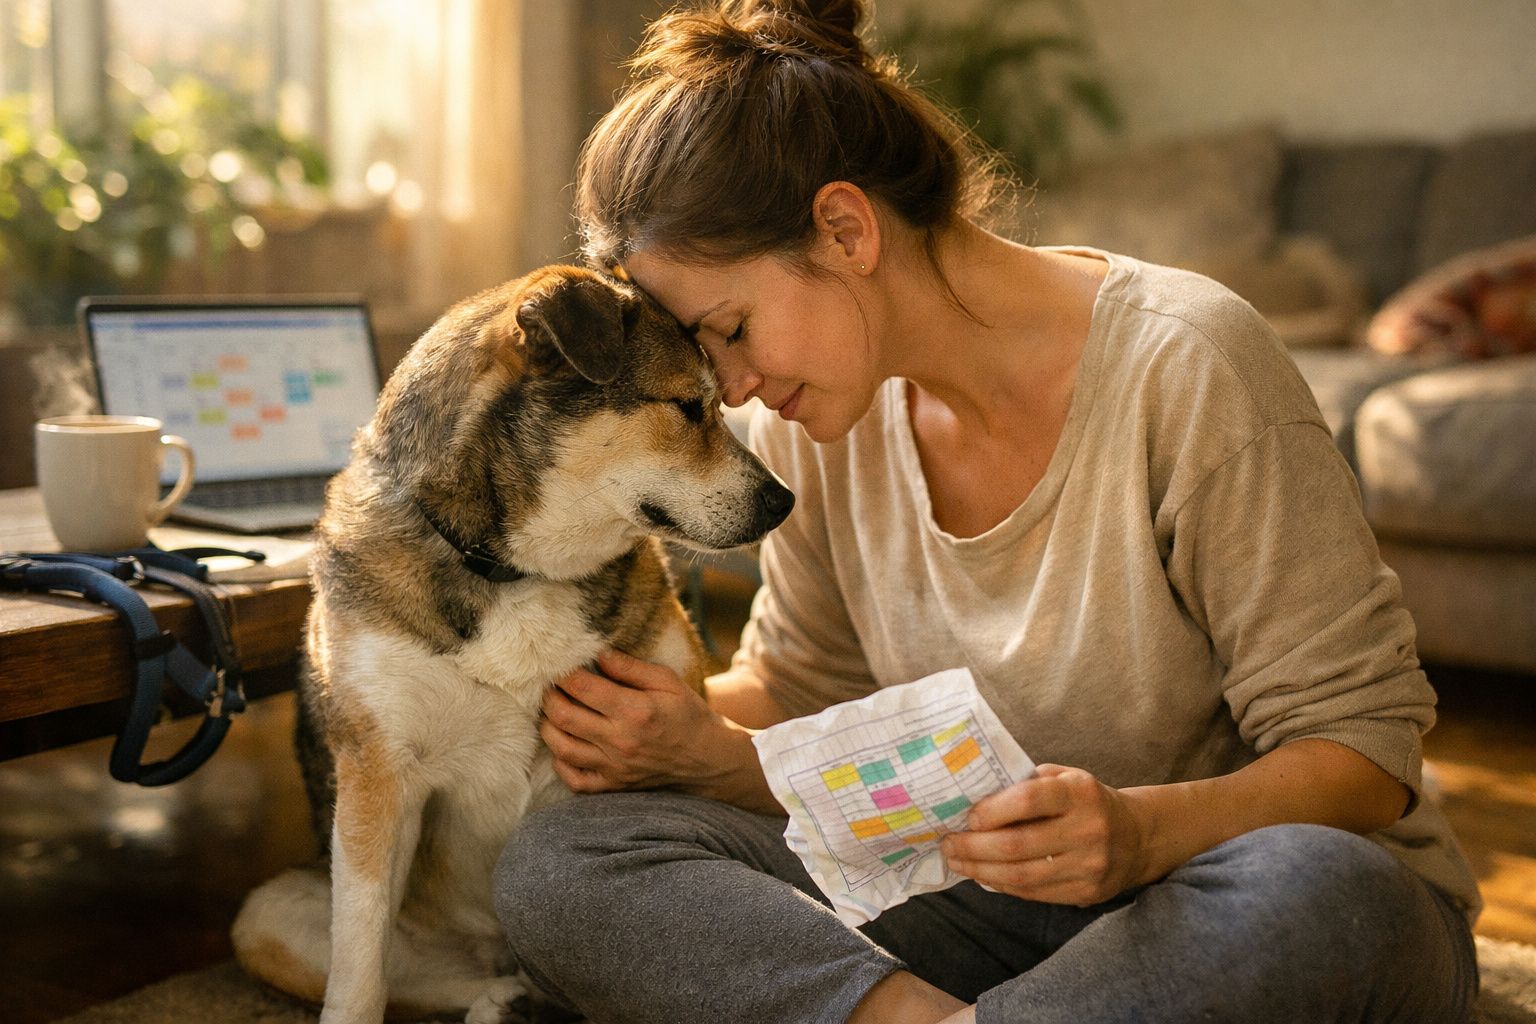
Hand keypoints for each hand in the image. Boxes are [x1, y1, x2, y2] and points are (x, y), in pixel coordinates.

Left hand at [540, 649, 735, 793]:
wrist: (708, 759)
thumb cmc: (688, 715)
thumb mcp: (668, 681)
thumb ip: (631, 667)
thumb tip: (598, 654)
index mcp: (635, 711)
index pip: (583, 688)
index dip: (564, 673)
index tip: (561, 665)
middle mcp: (620, 741)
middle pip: (564, 717)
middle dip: (550, 697)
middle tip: (550, 686)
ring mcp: (615, 768)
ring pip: (562, 748)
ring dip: (548, 727)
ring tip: (551, 711)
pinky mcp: (613, 786)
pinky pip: (574, 779)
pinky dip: (560, 763)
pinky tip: (563, 745)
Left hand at [940, 764, 1150, 905]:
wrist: (1137, 837)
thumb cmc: (1086, 800)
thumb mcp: (1065, 777)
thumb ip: (1027, 783)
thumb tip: (973, 794)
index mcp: (1080, 792)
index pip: (1029, 800)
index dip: (992, 810)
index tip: (967, 817)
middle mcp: (1088, 829)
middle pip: (1018, 845)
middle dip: (974, 847)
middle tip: (948, 843)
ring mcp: (1089, 866)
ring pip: (1021, 876)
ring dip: (981, 870)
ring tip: (957, 861)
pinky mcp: (1086, 893)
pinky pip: (1033, 893)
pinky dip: (1002, 885)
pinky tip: (983, 874)